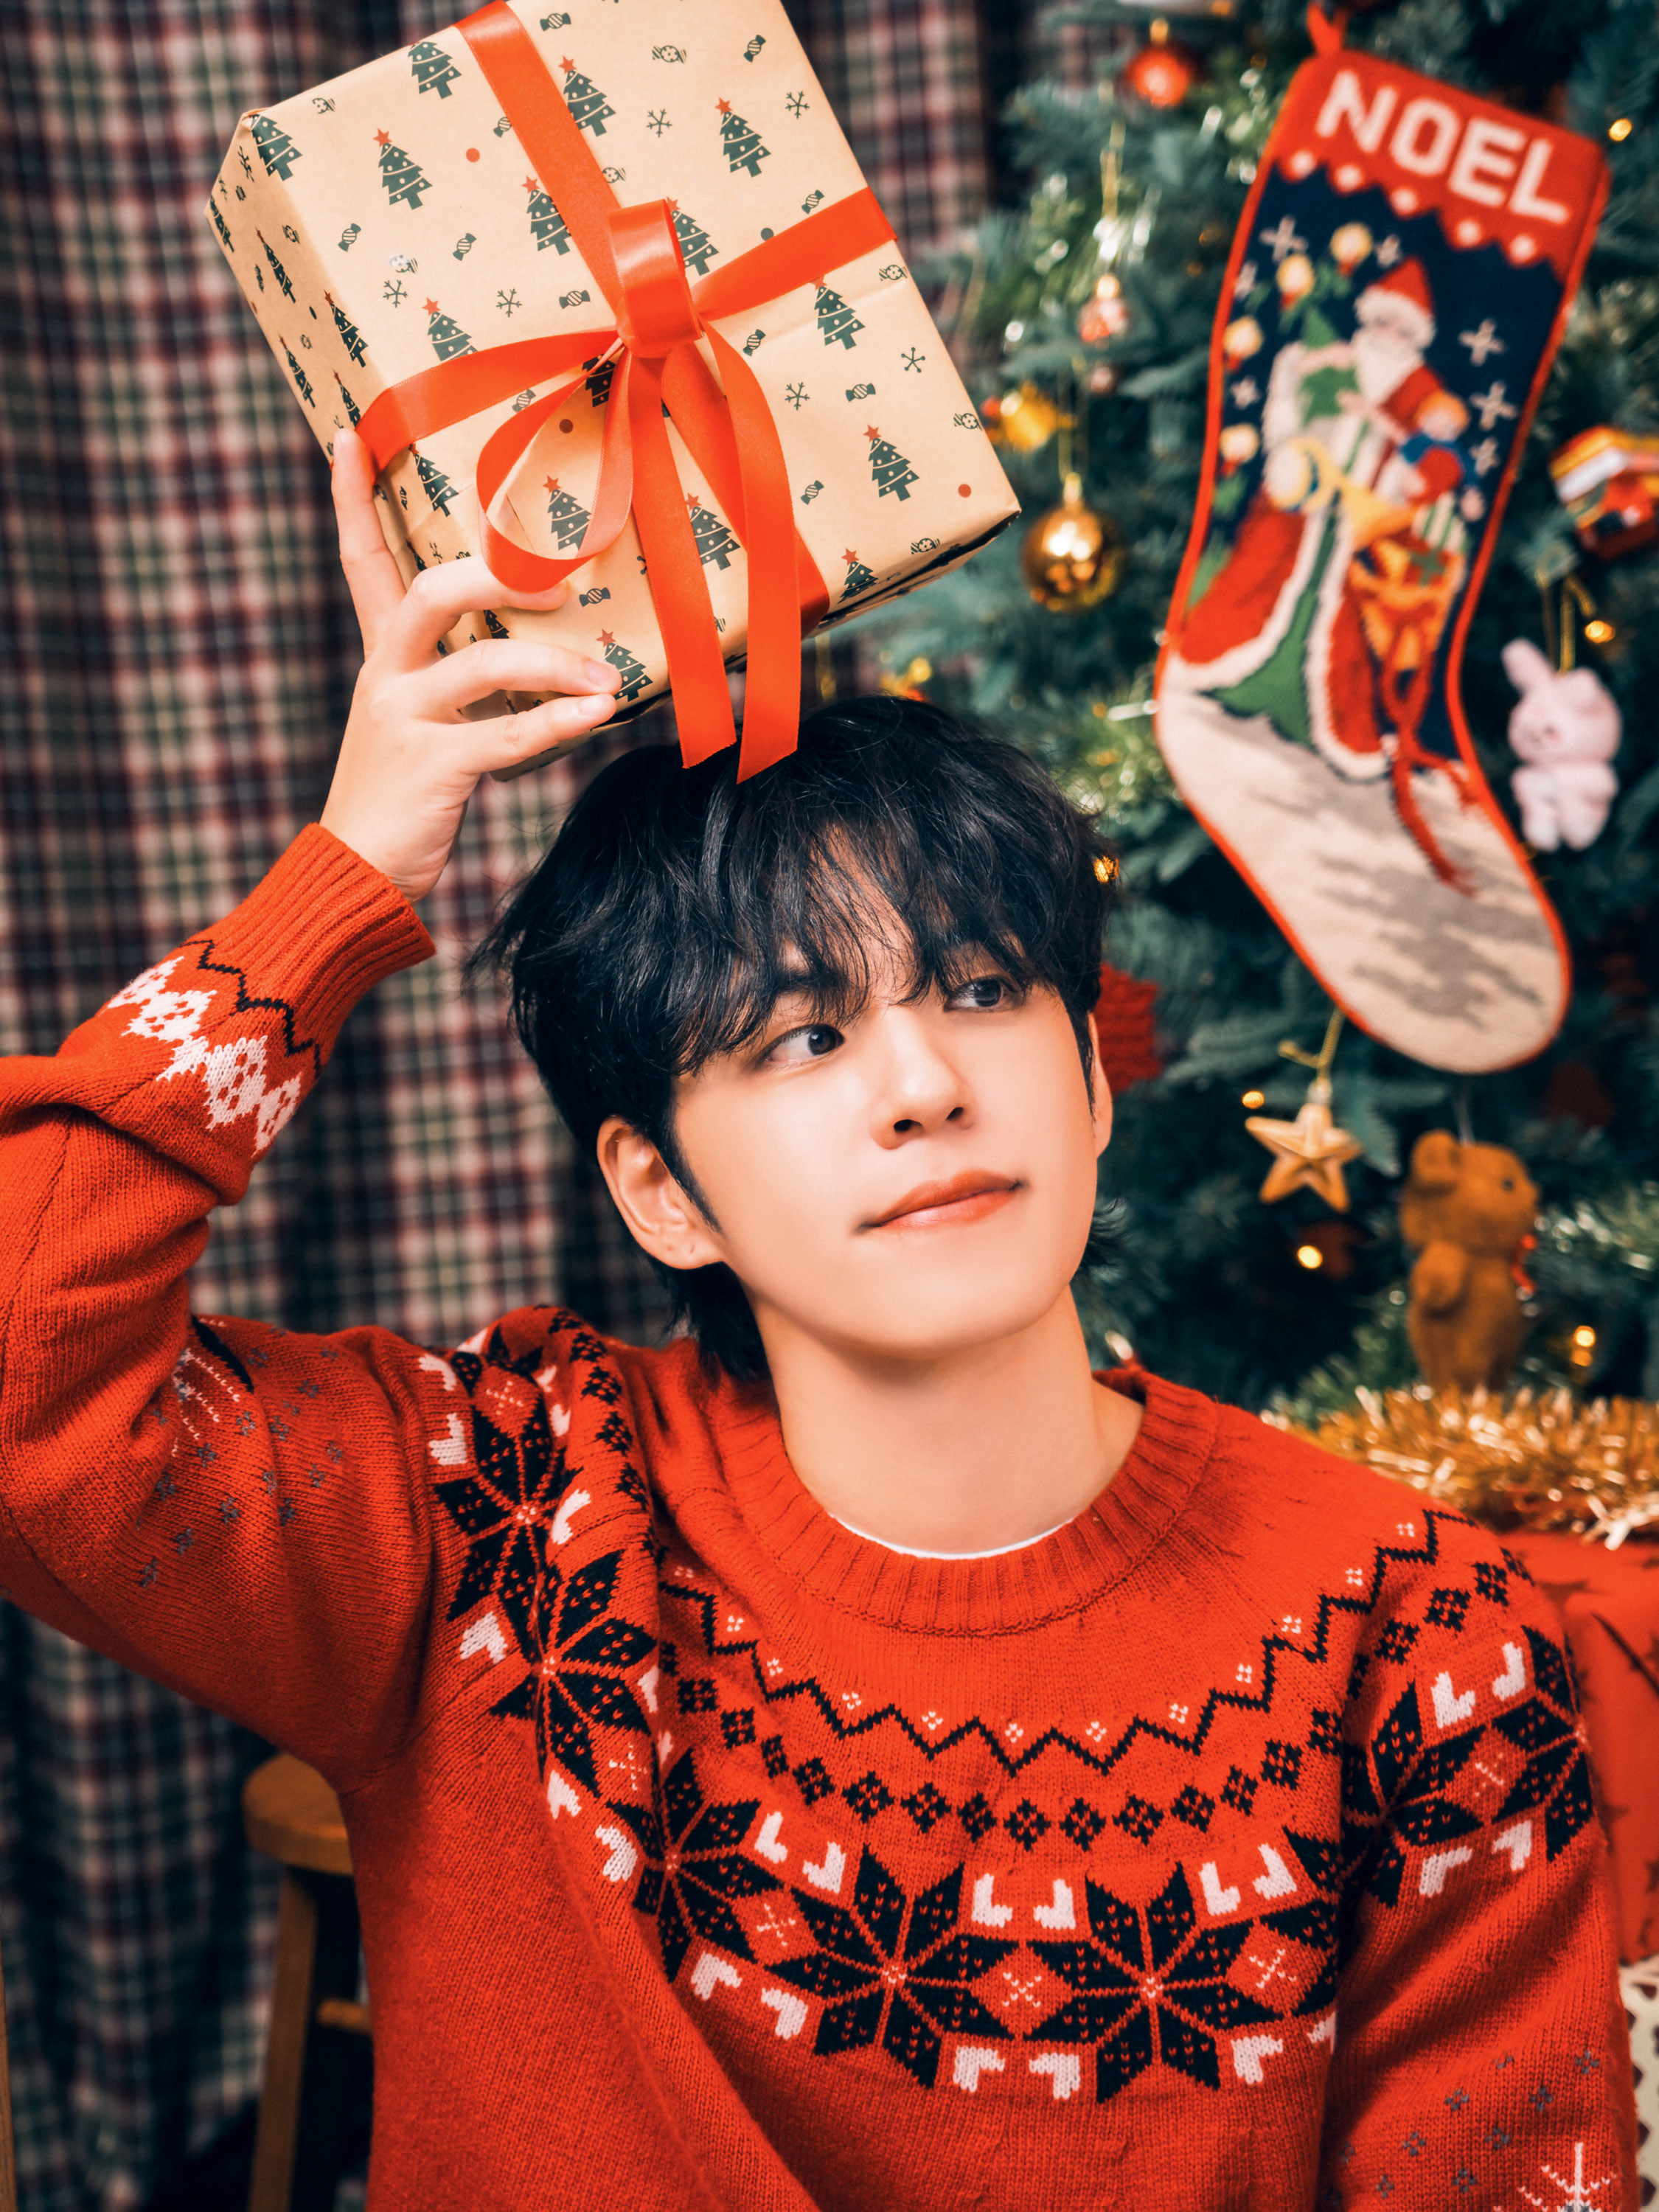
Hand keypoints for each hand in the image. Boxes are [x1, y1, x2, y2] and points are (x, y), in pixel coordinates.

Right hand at [319, 426, 621, 900]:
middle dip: (495, 578)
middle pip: (428, 594)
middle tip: (556, 585)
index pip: (361, 563)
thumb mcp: (424, 727)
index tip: (349, 435)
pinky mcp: (433, 767)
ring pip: (479, 664)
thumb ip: (467, 688)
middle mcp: (387, 677)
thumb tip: (552, 662)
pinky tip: (599, 717)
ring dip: (554, 667)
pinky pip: (504, 735)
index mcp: (383, 659)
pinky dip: (557, 723)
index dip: (350, 500)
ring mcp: (405, 720)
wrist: (357, 875)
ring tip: (606, 681)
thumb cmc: (405, 799)